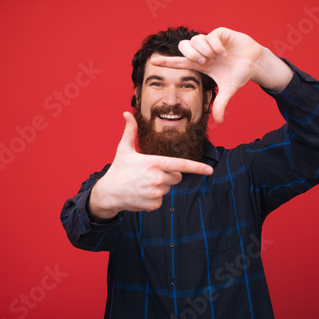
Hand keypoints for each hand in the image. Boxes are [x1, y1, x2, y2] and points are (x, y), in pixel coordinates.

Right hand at [88, 112, 212, 220]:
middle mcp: (158, 178)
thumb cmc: (118, 169)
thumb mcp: (124, 149)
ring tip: (144, 183)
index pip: (181, 165)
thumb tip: (126, 113)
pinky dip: (155, 197)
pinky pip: (163, 199)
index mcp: (154, 163)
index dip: (197, 168)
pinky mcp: (154, 204)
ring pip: (170, 187)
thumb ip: (130, 131)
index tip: (210, 170)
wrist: (109, 193)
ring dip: (161, 186)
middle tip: (151, 173)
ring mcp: (157, 193)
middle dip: (169, 174)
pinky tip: (142, 193)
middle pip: (177, 176)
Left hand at [150, 27, 292, 122]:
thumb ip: (221, 104)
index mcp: (201, 64)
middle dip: (191, 54)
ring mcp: (211, 41)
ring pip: (197, 39)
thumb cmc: (239, 74)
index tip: (154, 62)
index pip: (180, 62)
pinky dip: (216, 46)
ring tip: (218, 58)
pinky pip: (211, 36)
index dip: (168, 62)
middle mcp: (203, 51)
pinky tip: (224, 52)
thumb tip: (218, 122)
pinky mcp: (221, 33)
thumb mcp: (228, 91)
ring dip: (206, 50)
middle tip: (204, 63)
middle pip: (185, 47)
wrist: (255, 63)